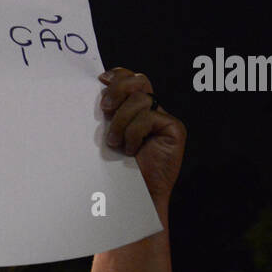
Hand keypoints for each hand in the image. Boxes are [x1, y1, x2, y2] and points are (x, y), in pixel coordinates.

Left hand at [98, 68, 185, 209]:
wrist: (131, 197)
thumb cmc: (114, 170)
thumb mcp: (105, 134)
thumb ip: (107, 113)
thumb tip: (96, 89)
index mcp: (134, 109)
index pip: (130, 79)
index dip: (118, 75)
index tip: (101, 80)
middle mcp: (151, 111)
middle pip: (138, 80)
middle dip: (118, 90)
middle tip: (104, 110)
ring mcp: (164, 119)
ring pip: (141, 99)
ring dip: (121, 121)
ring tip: (115, 143)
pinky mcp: (174, 129)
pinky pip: (149, 117)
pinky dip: (134, 133)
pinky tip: (132, 150)